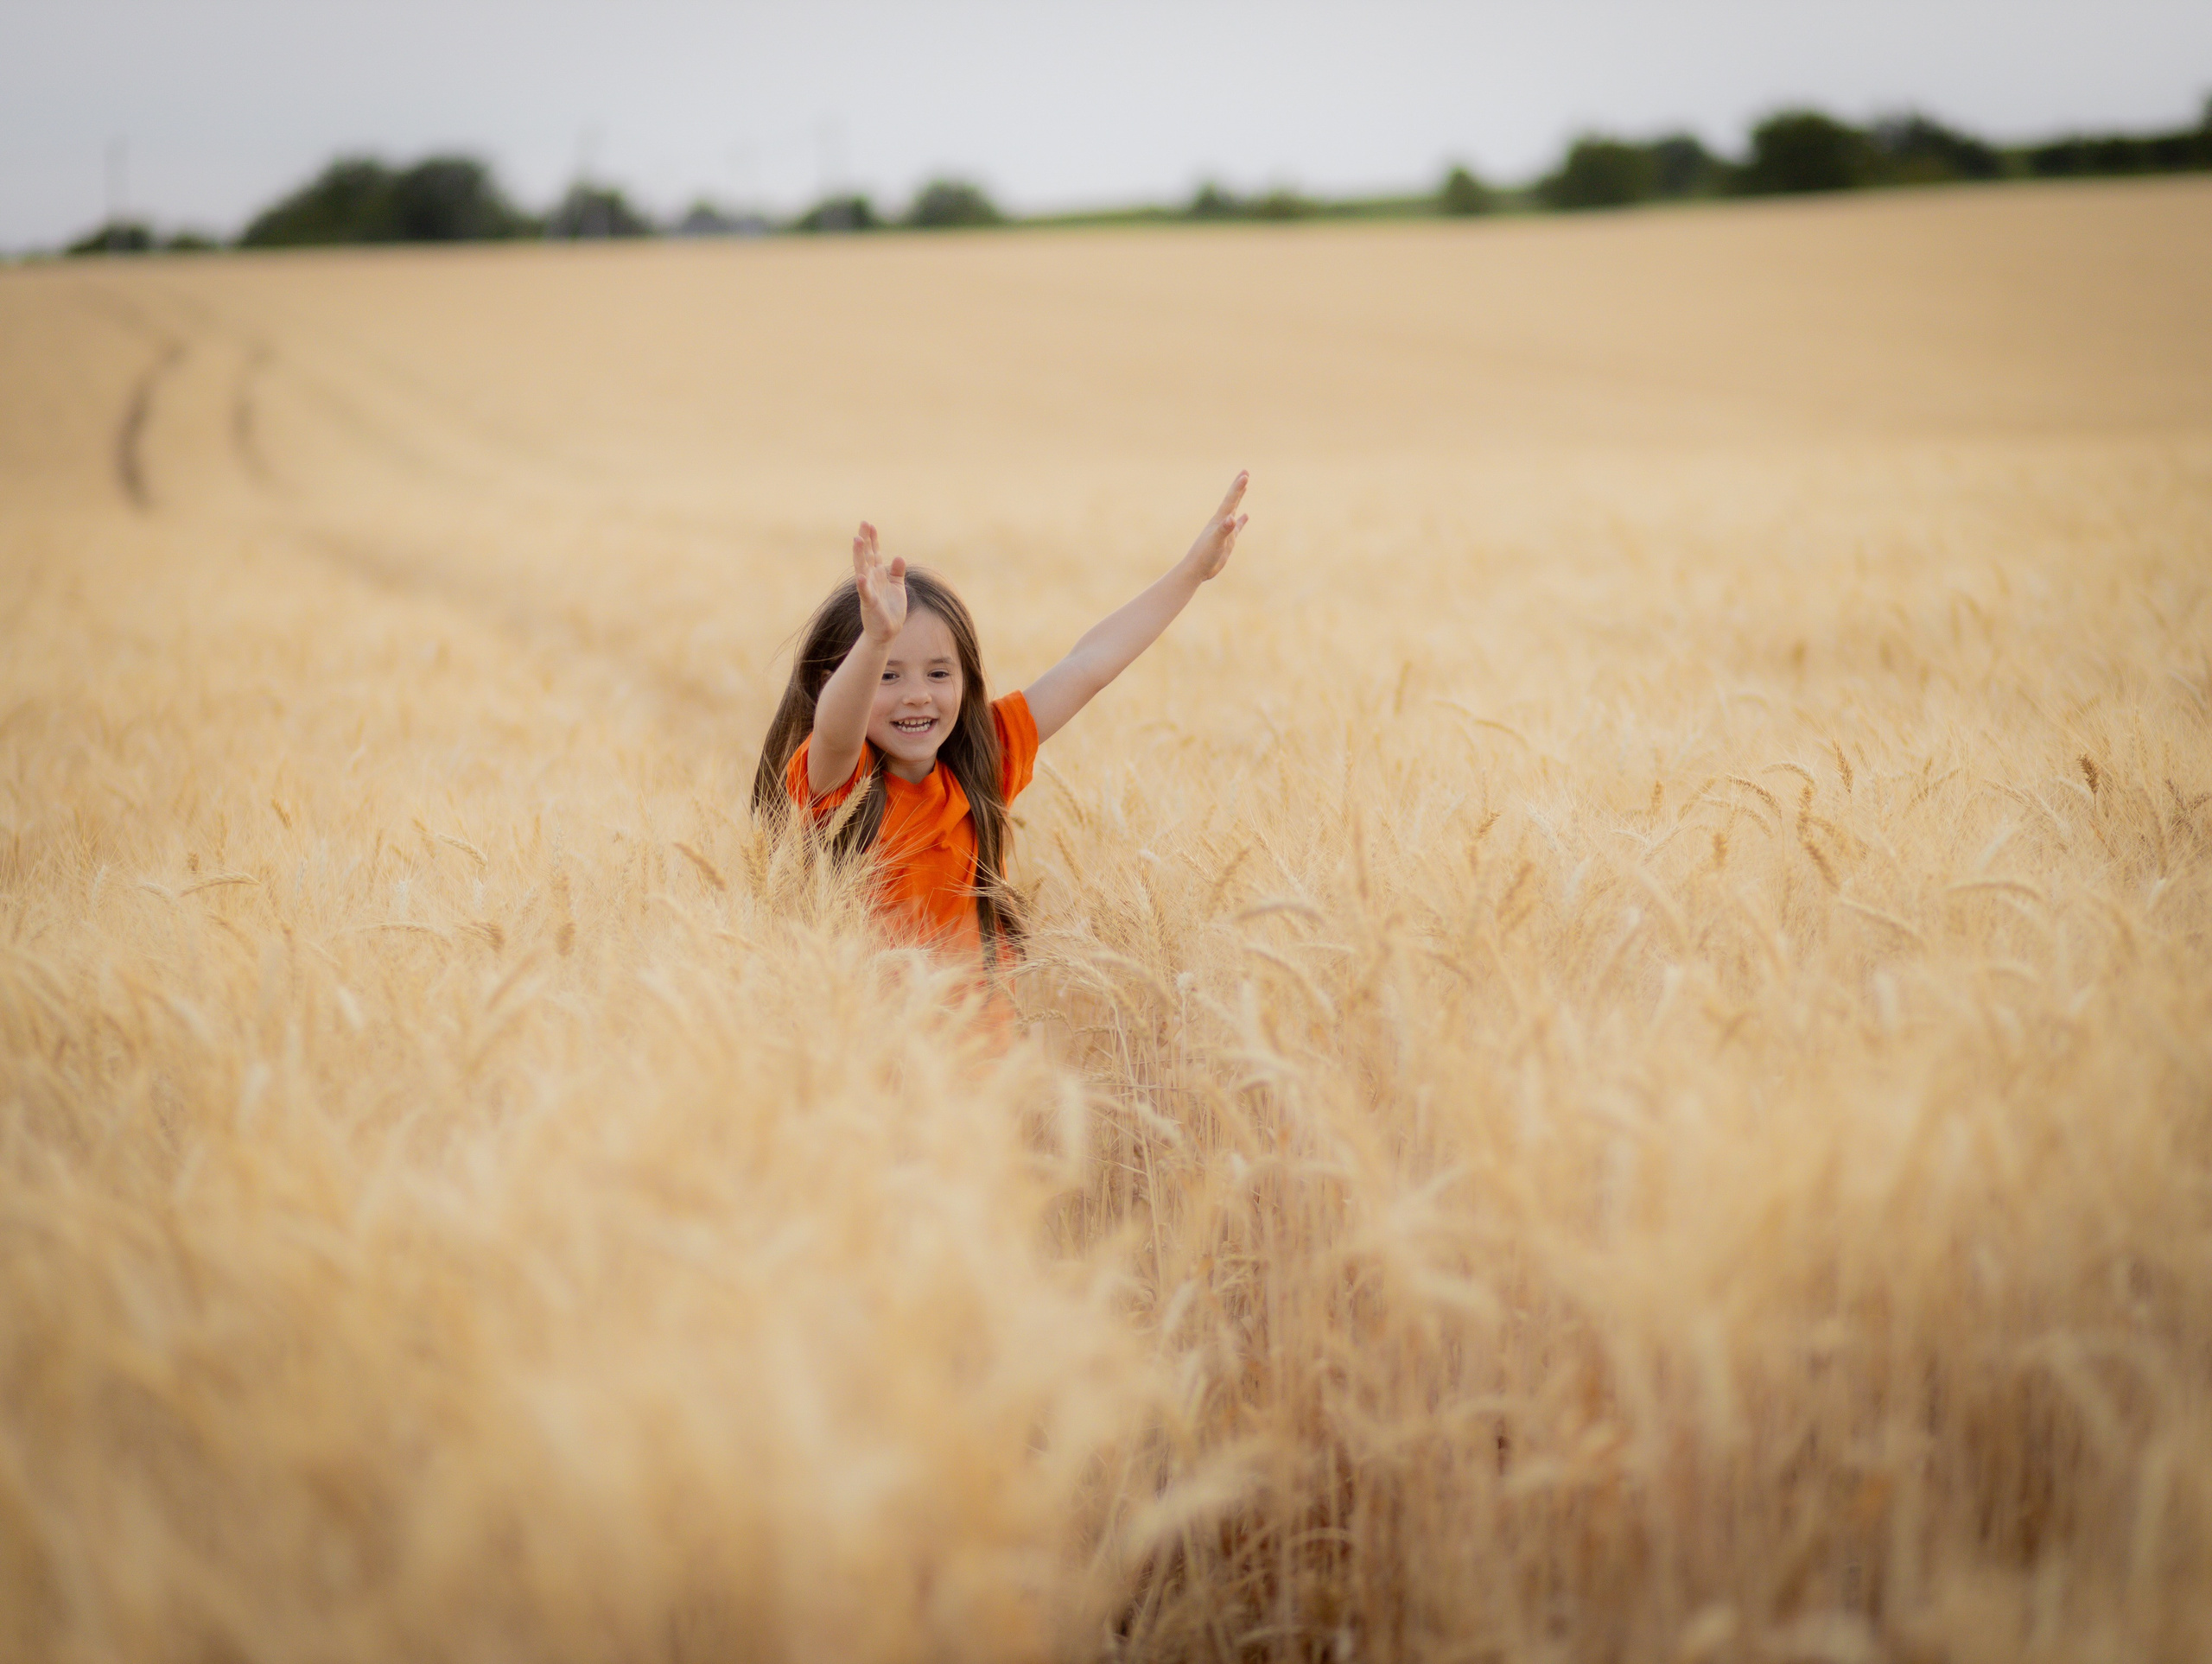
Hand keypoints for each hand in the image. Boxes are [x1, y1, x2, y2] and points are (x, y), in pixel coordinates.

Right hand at [852, 521, 906, 641]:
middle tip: (863, 524)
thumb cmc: (891, 609)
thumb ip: (897, 572)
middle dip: (865, 541)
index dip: (873, 540)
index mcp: (878, 575)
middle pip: (867, 556)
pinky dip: (863, 585)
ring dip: (860, 555)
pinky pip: (865, 592)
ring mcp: (869, 590)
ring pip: (863, 569)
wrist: (887, 631)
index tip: (870, 525)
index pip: (874, 553)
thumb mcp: (897, 587)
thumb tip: (898, 556)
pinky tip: (861, 576)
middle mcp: (871, 579)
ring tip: (858, 540)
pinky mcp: (870, 603)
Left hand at [1184, 472, 1248, 579]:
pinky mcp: (1227, 541)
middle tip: (1245, 472)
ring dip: (1239, 499)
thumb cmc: (1204, 556)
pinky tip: (1245, 516)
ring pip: (1234, 510)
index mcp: (1219, 520)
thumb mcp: (1215, 542)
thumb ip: (1223, 530)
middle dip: (1238, 487)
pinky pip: (1236, 527)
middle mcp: (1222, 523)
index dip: (1238, 487)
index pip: (1230, 500)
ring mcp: (1225, 531)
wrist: (1196, 569)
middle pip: (1232, 500)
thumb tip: (1232, 519)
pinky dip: (1241, 521)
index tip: (1245, 475)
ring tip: (1244, 487)